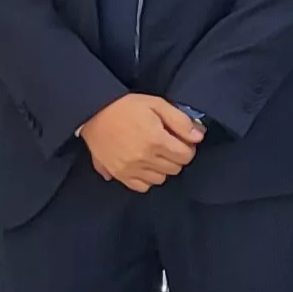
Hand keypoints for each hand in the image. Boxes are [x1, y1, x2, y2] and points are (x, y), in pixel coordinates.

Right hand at [84, 95, 200, 190]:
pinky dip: (146, 179)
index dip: (187, 148)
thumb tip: (198, 136)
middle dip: (176, 157)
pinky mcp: (119, 174)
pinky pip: (141, 187)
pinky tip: (144, 166)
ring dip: (162, 168)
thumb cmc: (126, 106)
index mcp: (156, 140)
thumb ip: (180, 121)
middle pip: (175, 168)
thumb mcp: (157, 104)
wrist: (94, 112)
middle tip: (168, 145)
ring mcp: (130, 169)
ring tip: (155, 155)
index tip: (181, 141)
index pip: (186, 156)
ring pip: (160, 179)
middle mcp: (144, 158)